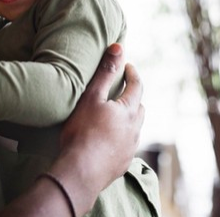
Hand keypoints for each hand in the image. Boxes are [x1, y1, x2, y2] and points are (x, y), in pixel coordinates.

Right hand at [50, 43, 144, 213]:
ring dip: (128, 120)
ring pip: (134, 128)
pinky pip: (127, 146)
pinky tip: (109, 141)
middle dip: (132, 97)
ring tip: (114, 116)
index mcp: (128, 110)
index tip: (127, 67)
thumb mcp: (92, 97)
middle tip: (121, 91)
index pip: (137, 85)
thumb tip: (119, 47)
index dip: (132, 73)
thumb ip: (105, 72)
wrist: (81, 171)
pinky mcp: (122, 164)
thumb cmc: (83, 131)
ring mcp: (130, 148)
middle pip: (138, 108)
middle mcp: (134, 129)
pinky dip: (121, 138)